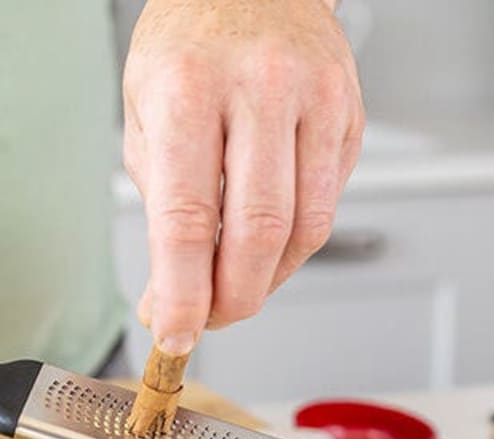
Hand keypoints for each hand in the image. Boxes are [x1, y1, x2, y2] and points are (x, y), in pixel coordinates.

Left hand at [123, 0, 363, 353]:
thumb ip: (158, 208)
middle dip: (231, 299)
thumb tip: (168, 297)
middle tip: (208, 320)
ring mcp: (314, 99)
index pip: (187, 219)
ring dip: (266, 282)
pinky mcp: (348, 115)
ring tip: (234, 289)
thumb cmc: (189, 48)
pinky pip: (326, 208)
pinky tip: (266, 249)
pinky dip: (294, 249)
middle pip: (255, 232)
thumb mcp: (145, 115)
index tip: (173, 335)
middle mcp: (258, 89)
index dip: (182, 293)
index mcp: (190, 89)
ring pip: (302, 229)